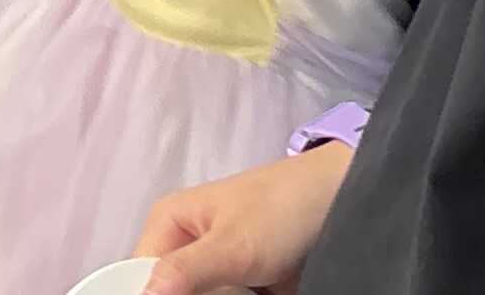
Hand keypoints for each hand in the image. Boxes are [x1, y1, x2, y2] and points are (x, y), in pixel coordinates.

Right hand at [136, 143, 347, 294]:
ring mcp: (220, 265)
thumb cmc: (283, 207)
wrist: (343, 199)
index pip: (140, 276)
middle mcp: (188, 244)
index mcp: (168, 224)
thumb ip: (185, 271)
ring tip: (253, 289)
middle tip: (235, 290)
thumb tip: (144, 294)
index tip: (199, 294)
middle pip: (174, 291)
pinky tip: (259, 293)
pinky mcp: (248, 280)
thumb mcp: (232, 245)